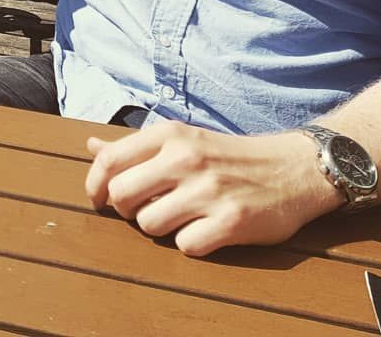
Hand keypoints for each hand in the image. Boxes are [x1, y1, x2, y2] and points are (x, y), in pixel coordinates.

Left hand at [83, 121, 340, 256]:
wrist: (291, 168)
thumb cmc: (225, 156)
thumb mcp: (180, 139)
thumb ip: (134, 146)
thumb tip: (89, 145)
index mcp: (169, 134)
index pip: (109, 160)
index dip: (95, 185)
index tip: (98, 199)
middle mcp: (185, 158)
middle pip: (122, 195)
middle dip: (125, 210)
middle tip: (142, 210)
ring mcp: (209, 190)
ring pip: (149, 224)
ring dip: (158, 228)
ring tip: (177, 218)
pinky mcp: (231, 221)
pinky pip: (185, 246)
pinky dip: (190, 243)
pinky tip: (204, 230)